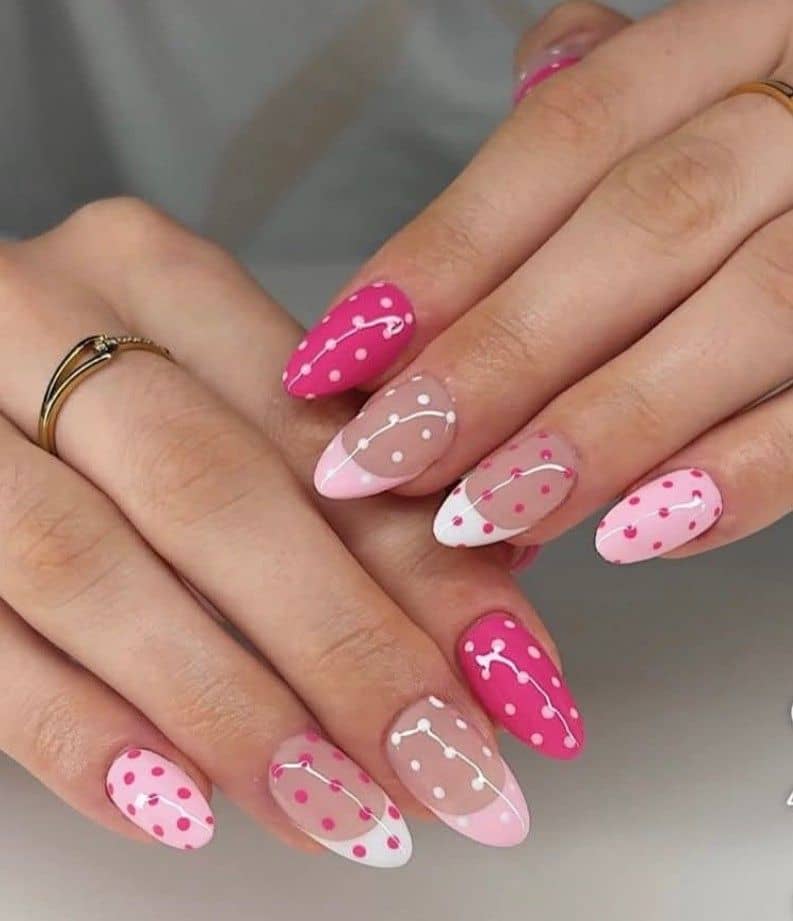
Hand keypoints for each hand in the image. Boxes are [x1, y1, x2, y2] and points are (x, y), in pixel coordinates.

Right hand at [0, 199, 583, 865]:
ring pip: (90, 570)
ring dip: (234, 711)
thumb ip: (329, 480)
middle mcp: (41, 319)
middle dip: (347, 648)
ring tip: (345, 813)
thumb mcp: (209, 401)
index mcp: (149, 274)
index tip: (516, 678)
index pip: (311, 427)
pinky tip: (183, 811)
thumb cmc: (90, 400)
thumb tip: (486, 593)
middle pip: (213, 492)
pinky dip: (83, 738)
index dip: (423, 560)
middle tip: (453, 771)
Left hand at [293, 0, 792, 563]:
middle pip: (645, 227)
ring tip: (480, 515)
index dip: (437, 259)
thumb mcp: (659, 120)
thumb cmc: (734, 172)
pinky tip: (626, 536)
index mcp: (732, 43)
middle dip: (499, 359)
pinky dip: (732, 481)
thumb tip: (401, 295)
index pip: (564, 140)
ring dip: (595, 431)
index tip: (334, 363)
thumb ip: (554, 168)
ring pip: (745, 314)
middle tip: (386, 460)